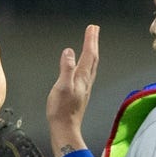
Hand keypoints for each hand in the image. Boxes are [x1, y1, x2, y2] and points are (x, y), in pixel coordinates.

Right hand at [47, 24, 98, 156]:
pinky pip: (87, 73)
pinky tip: (83, 67)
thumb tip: (69, 52)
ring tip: (91, 44)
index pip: (88, 54)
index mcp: (82, 77)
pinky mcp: (81, 93)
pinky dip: (87, 64)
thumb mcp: (62, 87)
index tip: (92, 28)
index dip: (90, 40)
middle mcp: (86, 81)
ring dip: (92, 53)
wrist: (65, 129)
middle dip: (93, 43)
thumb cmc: (61, 110)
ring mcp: (84, 88)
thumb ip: (66, 68)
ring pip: (91, 66)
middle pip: (93, 58)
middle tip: (94, 30)